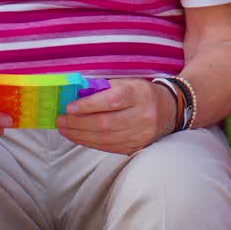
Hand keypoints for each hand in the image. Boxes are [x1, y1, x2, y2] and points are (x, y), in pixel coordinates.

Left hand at [57, 78, 176, 154]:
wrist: (169, 110)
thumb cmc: (142, 93)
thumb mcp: (128, 83)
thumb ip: (104, 88)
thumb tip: (76, 93)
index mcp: (140, 94)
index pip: (112, 101)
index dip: (89, 105)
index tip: (69, 107)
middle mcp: (142, 115)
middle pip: (106, 123)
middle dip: (78, 123)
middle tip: (60, 120)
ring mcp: (140, 134)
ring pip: (106, 138)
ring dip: (80, 135)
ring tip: (64, 129)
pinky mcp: (137, 146)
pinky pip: (109, 147)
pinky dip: (90, 142)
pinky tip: (78, 137)